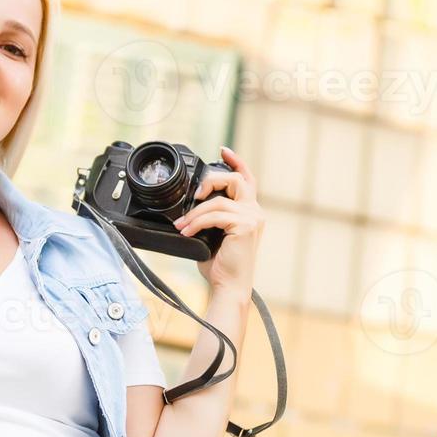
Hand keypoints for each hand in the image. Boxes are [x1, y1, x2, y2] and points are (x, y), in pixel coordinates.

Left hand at [173, 145, 265, 298]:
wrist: (228, 286)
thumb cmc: (220, 265)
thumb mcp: (213, 234)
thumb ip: (210, 216)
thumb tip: (189, 206)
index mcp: (250, 211)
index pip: (247, 179)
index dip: (236, 162)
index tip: (223, 150)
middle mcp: (255, 212)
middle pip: (235, 180)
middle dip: (211, 182)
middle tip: (194, 195)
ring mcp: (252, 218)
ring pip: (219, 200)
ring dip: (195, 212)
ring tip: (181, 224)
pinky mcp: (245, 226)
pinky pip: (215, 215)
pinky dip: (197, 221)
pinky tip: (187, 231)